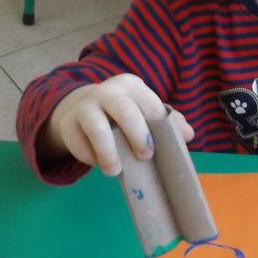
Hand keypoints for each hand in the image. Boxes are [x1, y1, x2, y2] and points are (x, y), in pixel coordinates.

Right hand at [43, 74, 189, 175]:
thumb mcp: (146, 111)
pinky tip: (99, 163)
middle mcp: (107, 91)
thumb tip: (188, 135)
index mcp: (131, 85)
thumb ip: (168, 122)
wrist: (83, 108)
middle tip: (145, 157)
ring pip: (97, 128)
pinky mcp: (68, 124)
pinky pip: (80, 143)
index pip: (150, 106)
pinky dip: (90, 157)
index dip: (158, 128)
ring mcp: (85, 106)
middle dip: (138, 136)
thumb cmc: (125, 114)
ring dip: (109, 153)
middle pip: (125, 112)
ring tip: (115, 171)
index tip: (159, 149)